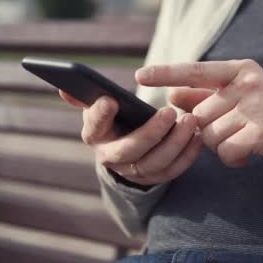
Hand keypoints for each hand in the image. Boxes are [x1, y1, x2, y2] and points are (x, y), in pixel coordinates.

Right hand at [59, 90, 202, 185]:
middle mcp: (111, 158)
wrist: (128, 148)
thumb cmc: (114, 119)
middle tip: (169, 112)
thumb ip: (85, 96)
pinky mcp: (156, 177)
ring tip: (190, 121)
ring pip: (156, 162)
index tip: (110, 99)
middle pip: (129, 150)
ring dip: (175, 142)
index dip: (100, 114)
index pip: (94, 126)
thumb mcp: (98, 107)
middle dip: (150, 132)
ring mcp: (135, 172)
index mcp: (95, 136)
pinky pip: (174, 170)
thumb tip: (65, 85)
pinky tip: (198, 136)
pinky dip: (188, 154)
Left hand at [135, 59, 262, 171]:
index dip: (166, 73)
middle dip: (208, 130)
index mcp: (240, 70)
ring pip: (211, 135)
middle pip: (199, 114)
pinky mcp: (261, 132)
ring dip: (221, 146)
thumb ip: (207, 94)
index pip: (196, 70)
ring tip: (244, 141)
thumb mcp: (243, 95)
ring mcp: (256, 107)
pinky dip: (232, 158)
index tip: (140, 76)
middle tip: (233, 132)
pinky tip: (247, 154)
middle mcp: (247, 84)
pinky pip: (226, 151)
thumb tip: (172, 95)